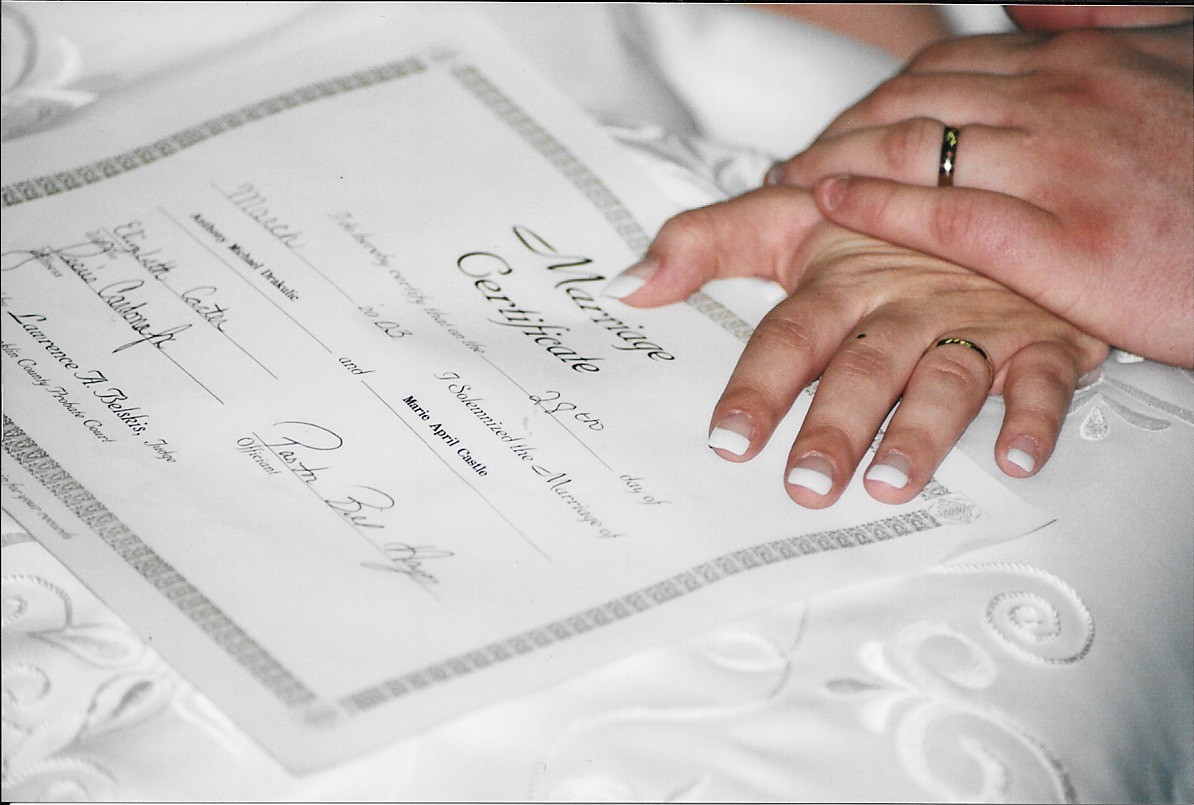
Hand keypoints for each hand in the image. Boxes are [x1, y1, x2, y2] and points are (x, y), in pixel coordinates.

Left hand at [607, 187, 1107, 507]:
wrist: (985, 180)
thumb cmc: (875, 221)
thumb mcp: (786, 218)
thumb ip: (703, 244)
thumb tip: (626, 287)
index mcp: (839, 282)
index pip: (789, 338)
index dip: (759, 386)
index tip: (728, 440)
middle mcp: (902, 305)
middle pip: (864, 369)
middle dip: (836, 426)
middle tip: (806, 483)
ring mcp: (973, 319)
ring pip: (946, 378)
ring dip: (922, 432)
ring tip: (890, 485)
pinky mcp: (1039, 336)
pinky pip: (1044, 377)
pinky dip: (1035, 416)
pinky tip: (1017, 460)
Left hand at [765, 19, 1193, 367]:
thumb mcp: (1175, 64)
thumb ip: (1101, 27)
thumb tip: (1032, 5)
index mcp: (1081, 65)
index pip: (942, 69)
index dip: (873, 100)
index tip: (837, 128)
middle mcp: (1062, 101)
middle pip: (911, 101)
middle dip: (841, 131)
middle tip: (796, 162)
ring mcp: (1060, 166)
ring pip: (914, 148)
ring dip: (836, 166)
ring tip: (792, 185)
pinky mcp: (1065, 238)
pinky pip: (945, 212)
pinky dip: (876, 205)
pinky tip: (829, 208)